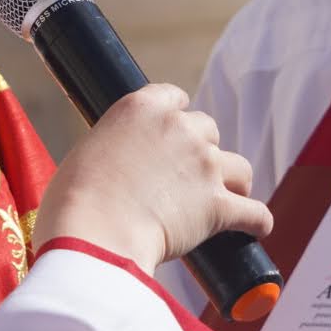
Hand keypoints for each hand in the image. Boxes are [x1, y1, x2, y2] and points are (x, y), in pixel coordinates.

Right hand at [34, 83, 272, 271]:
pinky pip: (255, 212)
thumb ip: (114, 150)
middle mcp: (179, 128)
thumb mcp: (87, 154)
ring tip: (225, 200)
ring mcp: (203, 165)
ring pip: (239, 167)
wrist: (93, 233)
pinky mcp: (218, 205)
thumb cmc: (74, 200)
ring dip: (233, 182)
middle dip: (202, 152)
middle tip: (187, 178)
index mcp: (141, 108)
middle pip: (208, 130)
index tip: (173, 136)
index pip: (175, 97)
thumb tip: (119, 173)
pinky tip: (255, 228)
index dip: (177, 118)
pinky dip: (256, 222)